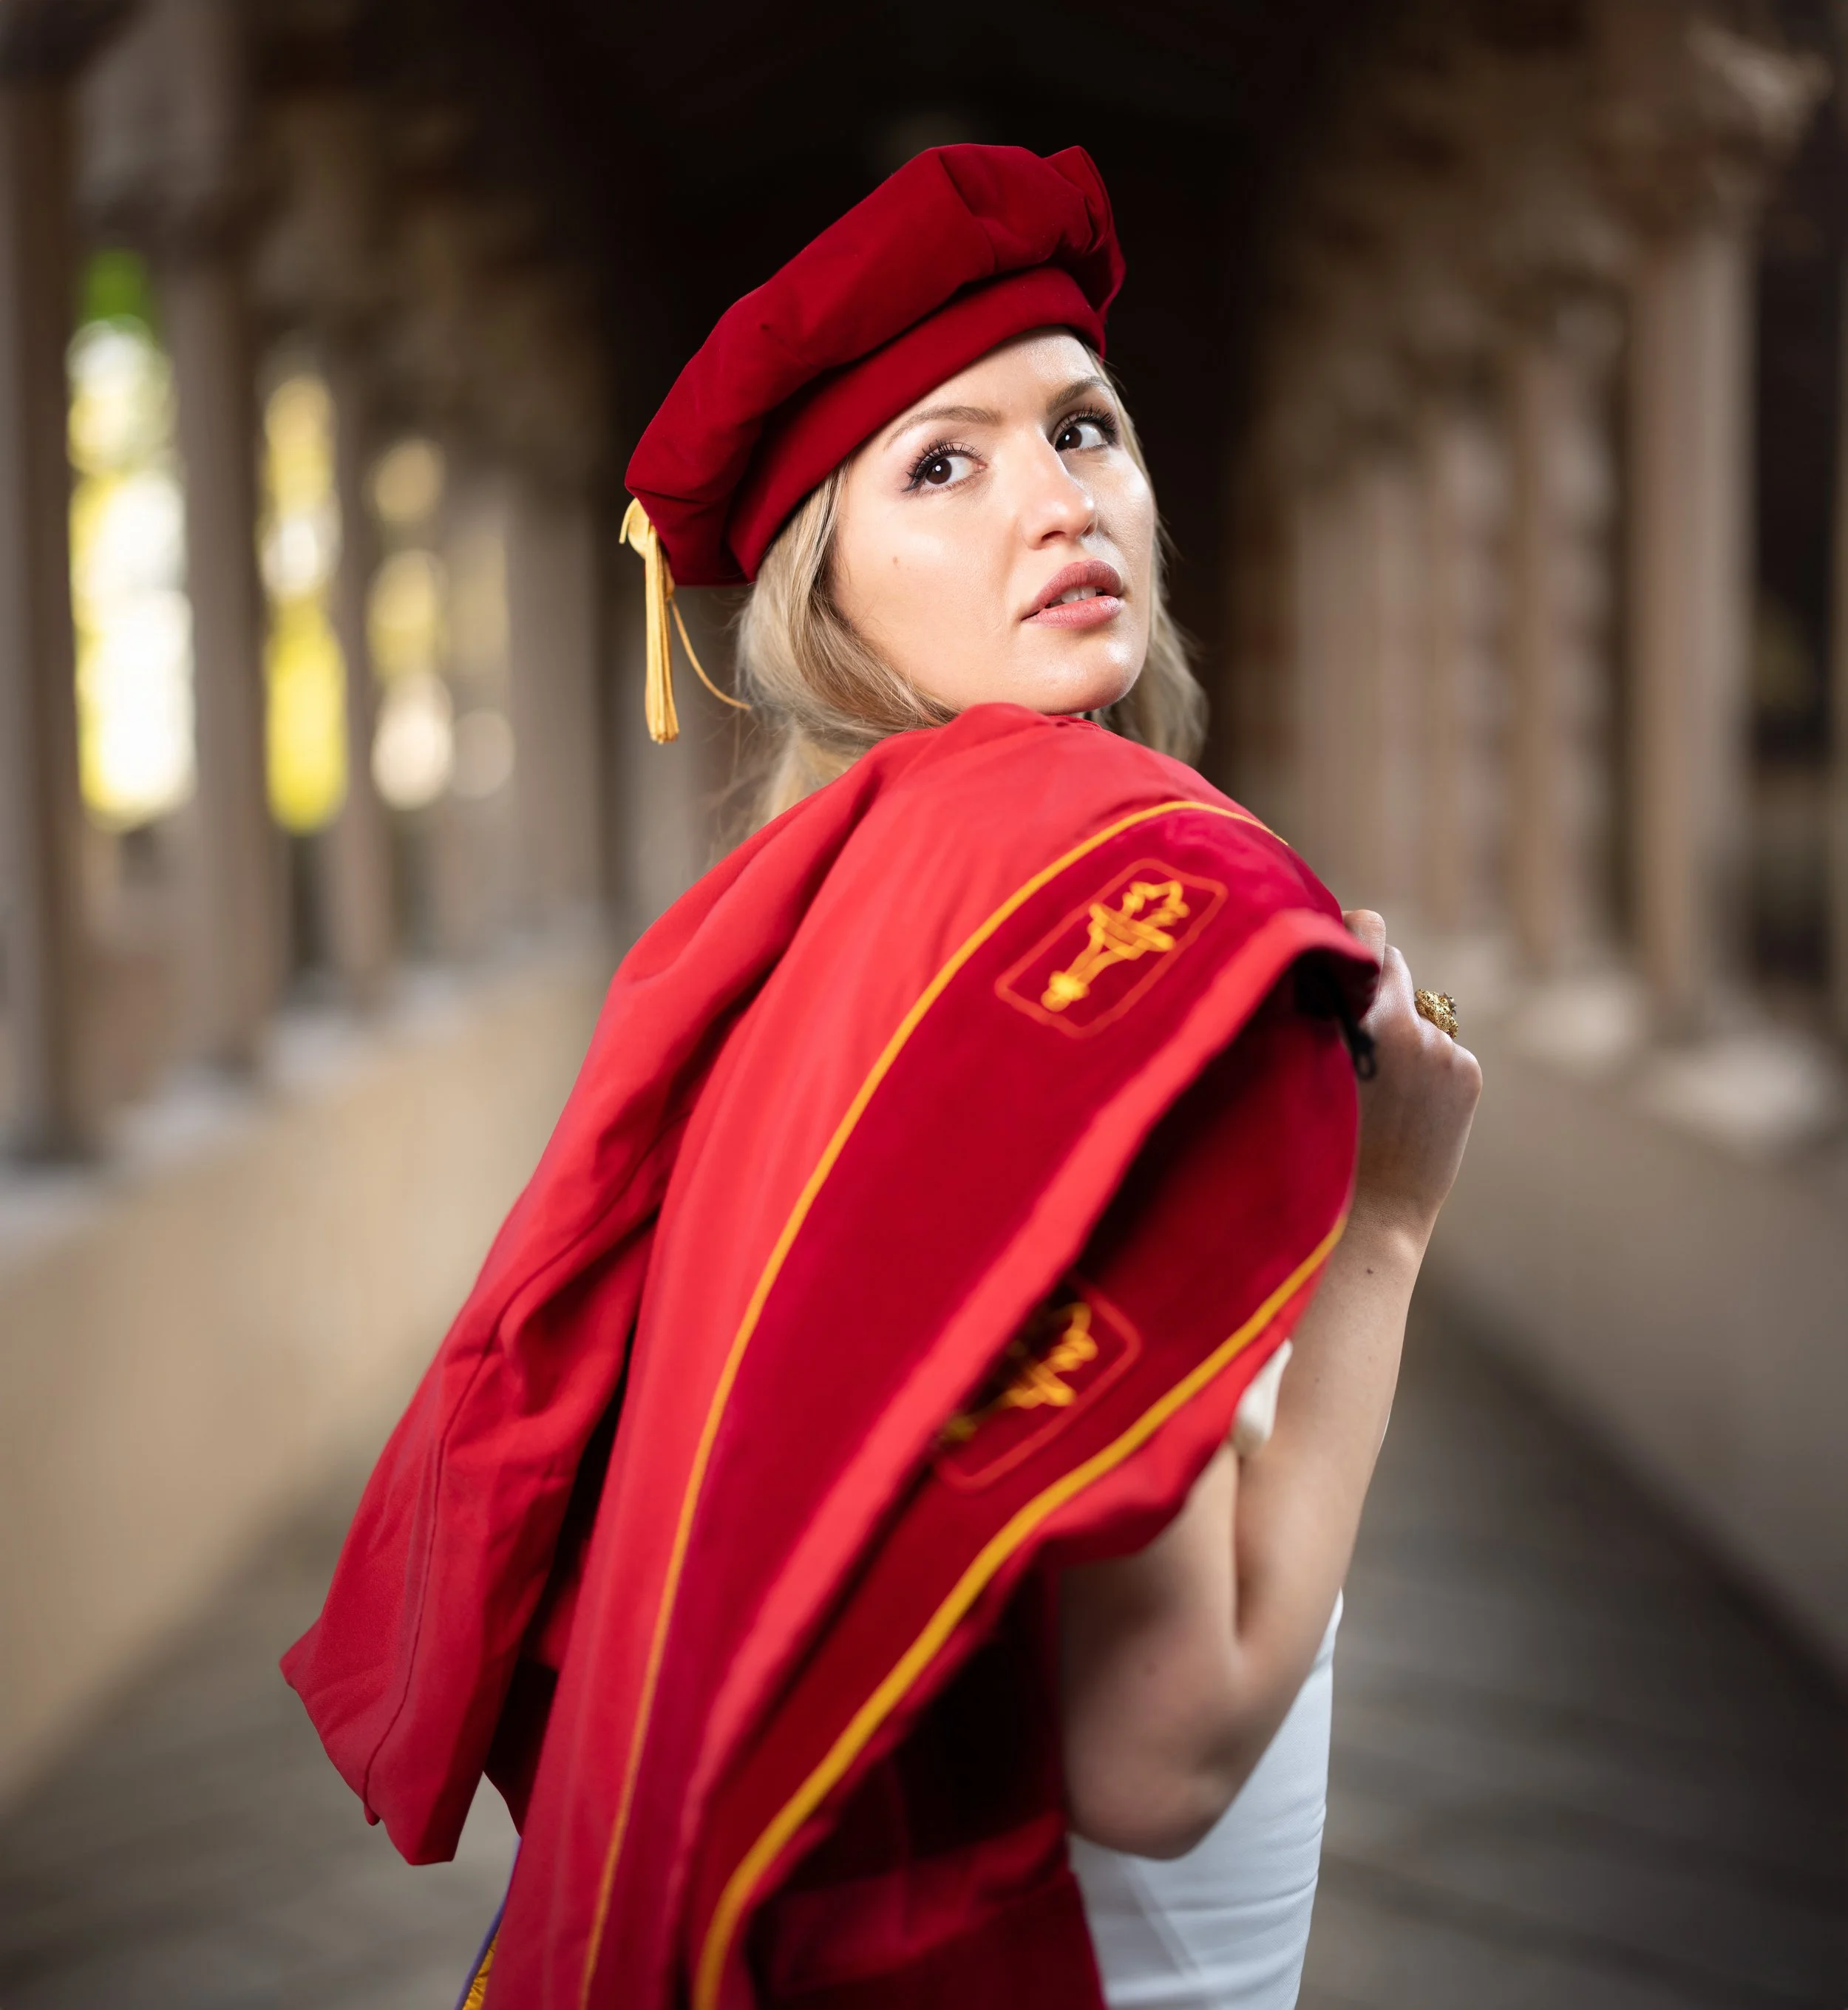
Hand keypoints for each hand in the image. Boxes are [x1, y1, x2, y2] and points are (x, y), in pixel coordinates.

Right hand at [1341, 911, 1480, 1251]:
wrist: (1368, 1217)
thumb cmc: (1313, 1146)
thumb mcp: (1300, 1067)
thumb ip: (1322, 1016)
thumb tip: (1345, 970)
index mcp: (1347, 1013)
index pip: (1365, 931)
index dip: (1353, 935)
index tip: (1340, 944)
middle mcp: (1399, 1018)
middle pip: (1394, 967)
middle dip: (1376, 987)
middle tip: (1354, 1027)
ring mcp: (1439, 1046)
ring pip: (1418, 1017)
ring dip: (1401, 1036)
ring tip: (1376, 1095)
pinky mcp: (1466, 1070)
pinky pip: (1442, 1049)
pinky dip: (1427, 1070)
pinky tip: (1406, 1111)